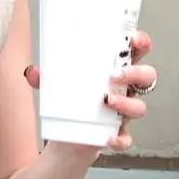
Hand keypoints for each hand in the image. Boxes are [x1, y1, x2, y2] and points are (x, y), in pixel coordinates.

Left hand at [22, 32, 154, 152]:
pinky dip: (120, 139)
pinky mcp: (118, 135)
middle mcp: (124, 91)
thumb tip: (32, 71)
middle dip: (137, 72)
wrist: (67, 139)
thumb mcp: (57, 86)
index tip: (133, 39)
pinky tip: (109, 137)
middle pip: (147, 76)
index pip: (136, 52)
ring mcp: (123, 113)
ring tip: (106, 100)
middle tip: (116, 75)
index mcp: (115, 71)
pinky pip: (127, 138)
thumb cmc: (71, 103)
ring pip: (139, 107)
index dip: (141, 43)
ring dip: (127, 103)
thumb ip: (45, 77)